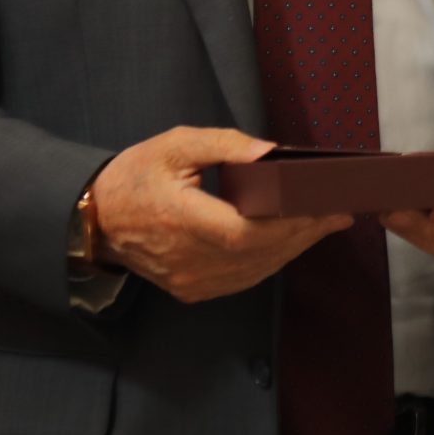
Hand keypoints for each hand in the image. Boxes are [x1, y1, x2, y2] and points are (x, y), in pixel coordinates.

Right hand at [87, 126, 349, 303]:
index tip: (325, 204)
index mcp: (181, 219)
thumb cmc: (135, 175)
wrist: (95, 219)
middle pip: (260, 253)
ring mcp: (189, 280)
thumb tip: (270, 152)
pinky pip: (242, 280)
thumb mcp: (174, 144)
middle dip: (305, 232)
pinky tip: (290, 243)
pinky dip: (271, 261)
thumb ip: (224, 145)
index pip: (248, 231)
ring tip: (324, 224)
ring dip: (293, 248)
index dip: (290, 222)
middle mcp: (187, 258)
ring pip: (255, 270)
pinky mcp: (191, 290)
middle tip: (338, 211)